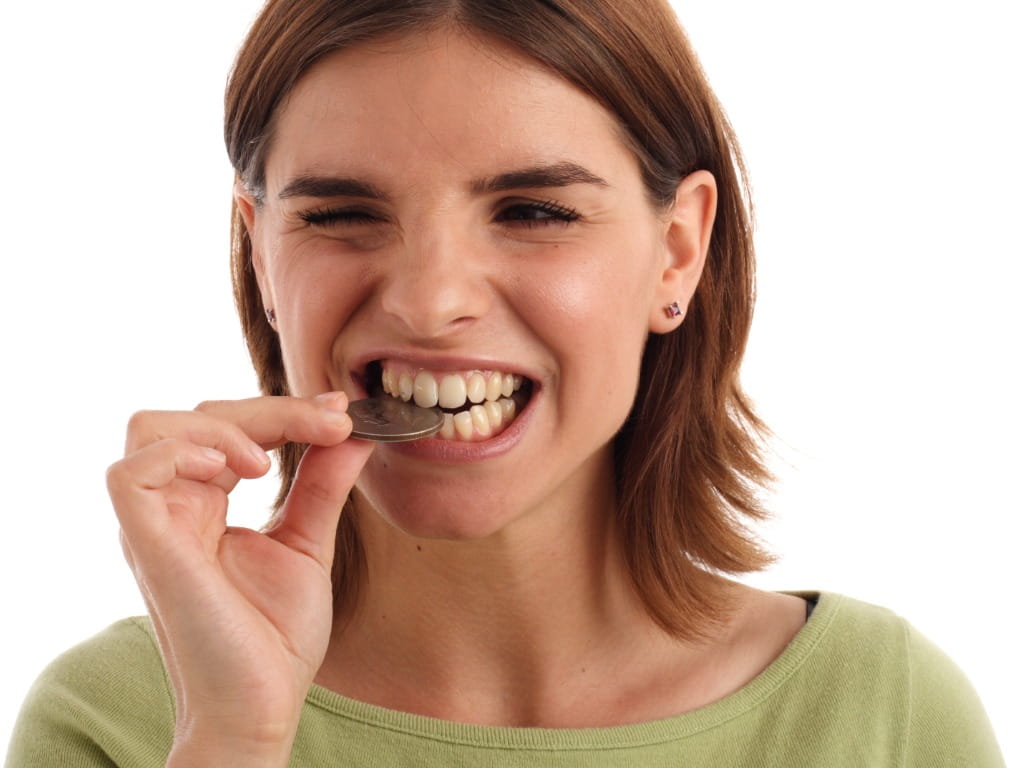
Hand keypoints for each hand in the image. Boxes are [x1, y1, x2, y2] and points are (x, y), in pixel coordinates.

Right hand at [106, 393, 372, 765]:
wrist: (261, 706)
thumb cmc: (274, 638)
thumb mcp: (308, 543)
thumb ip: (323, 484)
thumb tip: (355, 431)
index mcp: (205, 505)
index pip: (229, 426)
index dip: (284, 409)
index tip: (341, 412)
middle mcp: (173, 508)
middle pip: (198, 415)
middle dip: (272, 409)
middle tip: (333, 422)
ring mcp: (154, 524)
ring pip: (153, 428)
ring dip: (222, 426)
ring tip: (269, 461)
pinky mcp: (145, 545)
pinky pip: (130, 473)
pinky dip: (181, 453)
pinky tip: (234, 471)